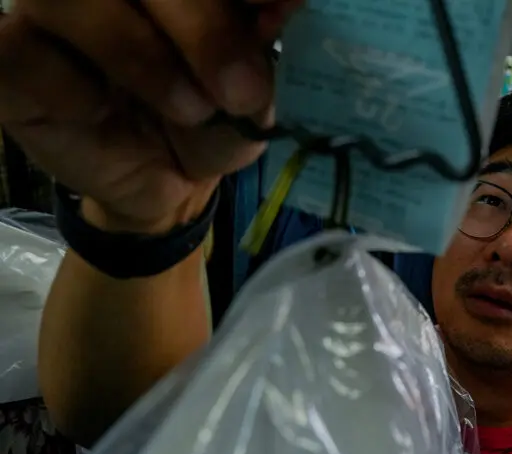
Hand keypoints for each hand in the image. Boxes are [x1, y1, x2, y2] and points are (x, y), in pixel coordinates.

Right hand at [0, 0, 300, 232]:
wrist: (166, 181)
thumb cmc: (212, 121)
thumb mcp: (256, 91)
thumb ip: (265, 43)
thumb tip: (288, 4)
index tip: (284, 6)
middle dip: (202, 27)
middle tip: (241, 90)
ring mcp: (53, 8)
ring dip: (138, 55)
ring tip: (188, 110)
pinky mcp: (13, 55)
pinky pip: (22, 51)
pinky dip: (69, 87)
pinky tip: (99, 112)